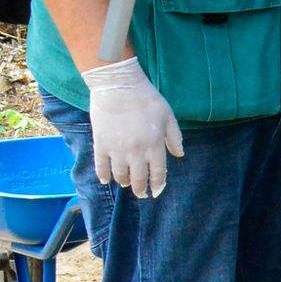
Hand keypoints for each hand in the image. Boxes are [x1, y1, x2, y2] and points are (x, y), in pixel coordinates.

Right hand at [81, 56, 184, 197]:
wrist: (118, 87)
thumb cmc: (147, 99)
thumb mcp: (168, 115)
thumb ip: (174, 137)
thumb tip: (179, 155)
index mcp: (154, 144)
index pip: (158, 172)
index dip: (158, 184)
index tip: (157, 191)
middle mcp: (136, 151)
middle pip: (138, 178)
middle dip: (141, 189)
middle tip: (142, 193)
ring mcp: (117, 150)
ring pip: (120, 176)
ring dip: (124, 183)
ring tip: (127, 184)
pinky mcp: (101, 145)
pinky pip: (101, 167)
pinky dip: (103, 176)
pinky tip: (106, 180)